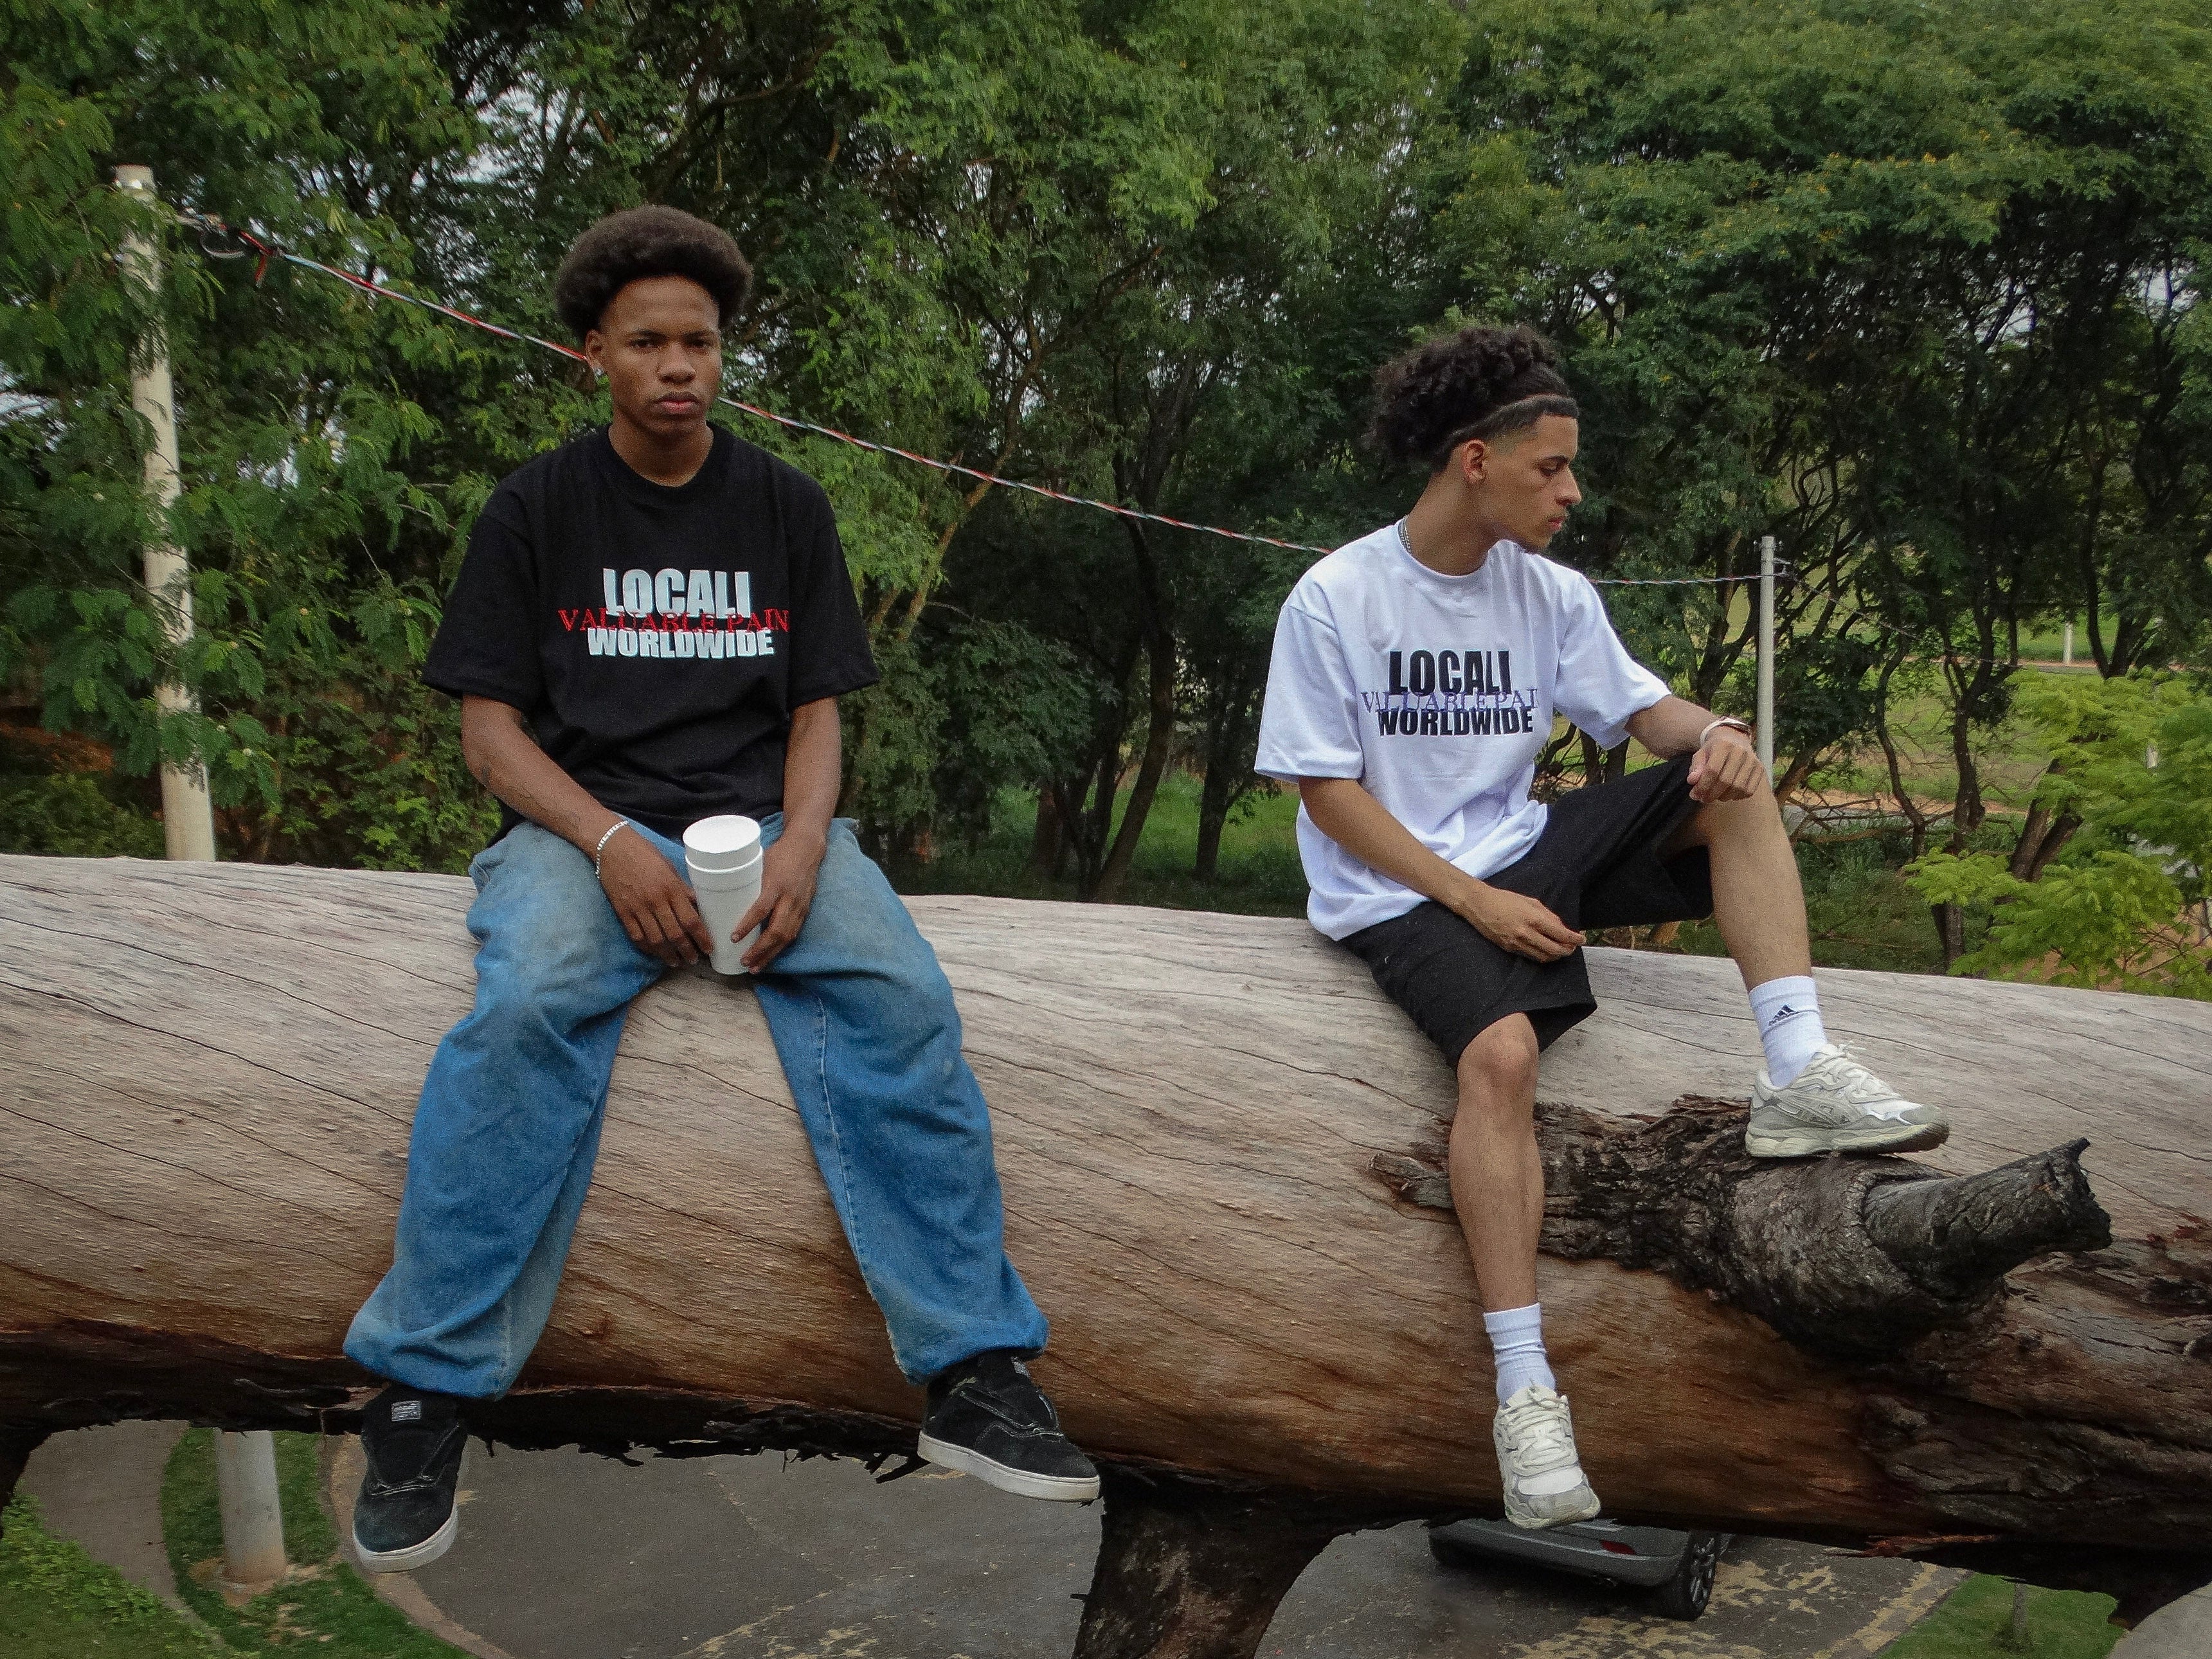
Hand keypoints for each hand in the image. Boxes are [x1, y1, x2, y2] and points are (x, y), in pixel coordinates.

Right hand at [597, 827, 714, 966]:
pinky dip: (647, 948)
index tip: (708, 949)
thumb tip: (697, 906)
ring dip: (667, 955)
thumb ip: (683, 889)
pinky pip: (636, 936)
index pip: (691, 920)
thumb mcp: (670, 868)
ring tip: (676, 961)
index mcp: (671, 889)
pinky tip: (655, 953)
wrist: (612, 847)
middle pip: (675, 934)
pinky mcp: (622, 912)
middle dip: (687, 951)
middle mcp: (656, 901)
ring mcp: (638, 908)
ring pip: (656, 940)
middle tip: (693, 960)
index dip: (702, 938)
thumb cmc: (645, 853)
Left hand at [735, 827, 826, 970]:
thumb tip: (720, 894)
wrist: (808, 849)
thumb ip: (747, 881)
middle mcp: (790, 899)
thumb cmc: (779, 854)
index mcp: (777, 884)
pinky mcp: (804, 912)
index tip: (733, 938)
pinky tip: (769, 957)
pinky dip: (780, 948)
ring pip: (786, 937)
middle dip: (760, 950)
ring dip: (770, 954)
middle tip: (744, 961)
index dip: (748, 925)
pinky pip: (793, 934)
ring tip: (755, 967)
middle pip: (777, 930)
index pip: (762, 908)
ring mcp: (800, 907)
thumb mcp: (760, 863)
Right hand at [1456, 880, 1583, 961]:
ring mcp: (1517, 943)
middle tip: (1572, 948)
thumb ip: (1547, 915)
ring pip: (1543, 956)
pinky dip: (1541, 955)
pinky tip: (1544, 950)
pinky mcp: (1509, 948)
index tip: (1581, 940)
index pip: (1561, 934)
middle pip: (1555, 950)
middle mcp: (1527, 933)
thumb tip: (1560, 928)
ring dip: (1555, 955)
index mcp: (1534, 918)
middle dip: (1567, 951)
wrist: (1479, 904)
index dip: (1574, 939)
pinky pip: (1530, 955)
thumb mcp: (1530, 901)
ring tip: (1560, 950)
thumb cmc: (1505, 898)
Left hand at [1688, 729, 1765, 802]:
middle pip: (1726, 781)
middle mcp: (1740, 751)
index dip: (1703, 786)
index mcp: (1723, 745)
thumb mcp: (1700, 755)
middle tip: (1703, 799)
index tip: (1695, 794)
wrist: (1733, 739)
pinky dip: (1737, 797)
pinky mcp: (1760, 769)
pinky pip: (1749, 790)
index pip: (1712, 770)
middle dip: (1711, 794)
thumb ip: (1695, 768)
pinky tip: (1728, 794)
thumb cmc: (1713, 750)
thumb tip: (1692, 781)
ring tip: (1715, 796)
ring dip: (1724, 797)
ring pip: (1738, 788)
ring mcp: (1753, 760)